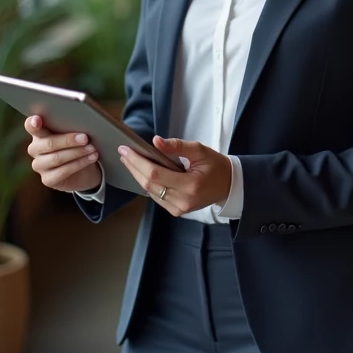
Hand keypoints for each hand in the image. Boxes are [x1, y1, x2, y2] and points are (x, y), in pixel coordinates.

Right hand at [25, 115, 101, 192]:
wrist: (84, 171)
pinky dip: (80, 163)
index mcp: (39, 133)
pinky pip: (63, 171)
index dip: (32, 123)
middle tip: (85, 138)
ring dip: (78, 152)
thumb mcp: (74, 134)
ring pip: (57, 158)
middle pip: (49, 143)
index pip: (31, 126)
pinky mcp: (47, 179)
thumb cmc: (77, 146)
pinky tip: (91, 158)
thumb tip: (83, 122)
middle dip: (68, 140)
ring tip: (92, 148)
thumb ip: (70, 127)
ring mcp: (39, 165)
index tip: (38, 119)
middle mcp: (35, 149)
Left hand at [118, 137, 232, 216]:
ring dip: (137, 175)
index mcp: (191, 185)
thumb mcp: (200, 150)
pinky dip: (147, 183)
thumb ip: (177, 146)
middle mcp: (183, 201)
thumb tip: (155, 141)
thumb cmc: (216, 166)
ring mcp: (179, 208)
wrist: (228, 185)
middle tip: (124, 152)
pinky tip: (141, 172)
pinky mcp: (176, 211)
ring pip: (150, 191)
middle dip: (133, 167)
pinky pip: (155, 197)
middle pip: (149, 184)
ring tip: (129, 160)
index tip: (126, 149)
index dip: (138, 162)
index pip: (155, 174)